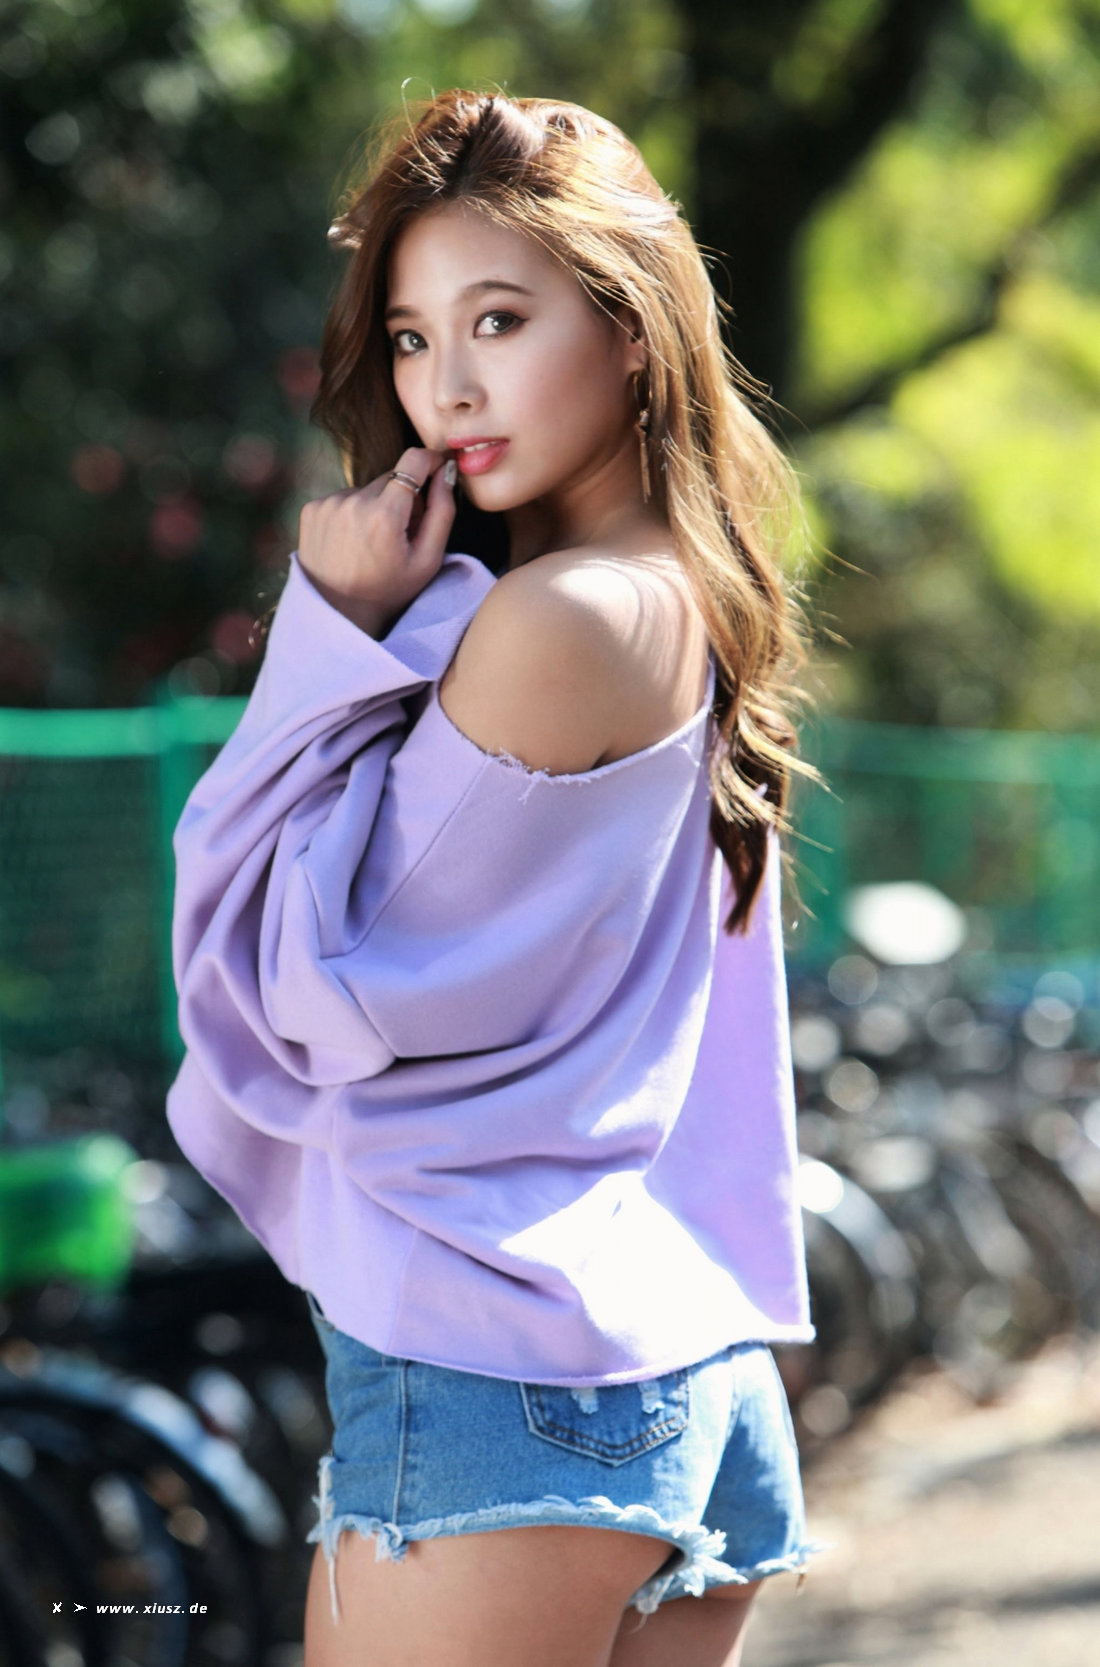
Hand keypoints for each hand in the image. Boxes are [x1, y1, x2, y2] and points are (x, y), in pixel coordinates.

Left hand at [296, 448, 456, 636]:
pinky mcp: (312, 508)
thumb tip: (446, 473)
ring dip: (376, 506)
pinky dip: (353, 512)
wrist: (336, 614)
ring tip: (372, 543)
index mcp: (385, 515)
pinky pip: (344, 498)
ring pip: (367, 489)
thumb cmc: (388, 591)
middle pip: (391, 478)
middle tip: (401, 532)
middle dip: (403, 496)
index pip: (414, 460)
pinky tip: (352, 541)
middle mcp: (353, 502)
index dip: (430, 460)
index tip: (437, 468)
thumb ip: (442, 512)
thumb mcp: (427, 560)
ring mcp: (328, 503)